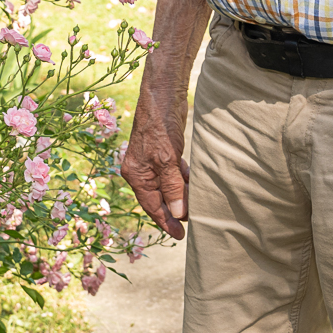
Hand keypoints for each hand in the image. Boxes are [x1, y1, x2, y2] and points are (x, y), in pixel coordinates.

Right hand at [120, 84, 190, 239]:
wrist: (162, 96)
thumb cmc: (160, 126)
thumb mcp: (167, 160)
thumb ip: (172, 186)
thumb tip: (176, 212)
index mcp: (136, 175)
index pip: (152, 206)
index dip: (166, 222)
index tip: (180, 236)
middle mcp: (141, 171)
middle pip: (159, 198)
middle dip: (174, 211)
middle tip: (192, 224)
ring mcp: (152, 162)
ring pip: (168, 187)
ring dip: (181, 196)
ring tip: (196, 208)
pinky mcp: (163, 153)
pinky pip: (173, 174)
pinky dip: (183, 181)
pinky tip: (194, 185)